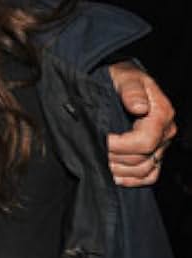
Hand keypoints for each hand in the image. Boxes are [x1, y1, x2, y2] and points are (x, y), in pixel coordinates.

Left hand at [107, 62, 175, 185]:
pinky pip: (149, 176)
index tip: (100, 140)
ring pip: (144, 170)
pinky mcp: (154, 154)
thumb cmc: (121, 76)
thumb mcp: (124, 76)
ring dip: (119, 171)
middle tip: (92, 152)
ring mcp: (160, 145)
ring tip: (98, 164)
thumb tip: (138, 107)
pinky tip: (113, 176)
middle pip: (142, 159)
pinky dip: (131, 180)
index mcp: (161, 114)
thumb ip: (131, 90)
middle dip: (114, 158)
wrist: (121, 80)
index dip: (120, 145)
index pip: (144, 141)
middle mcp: (165, 132)